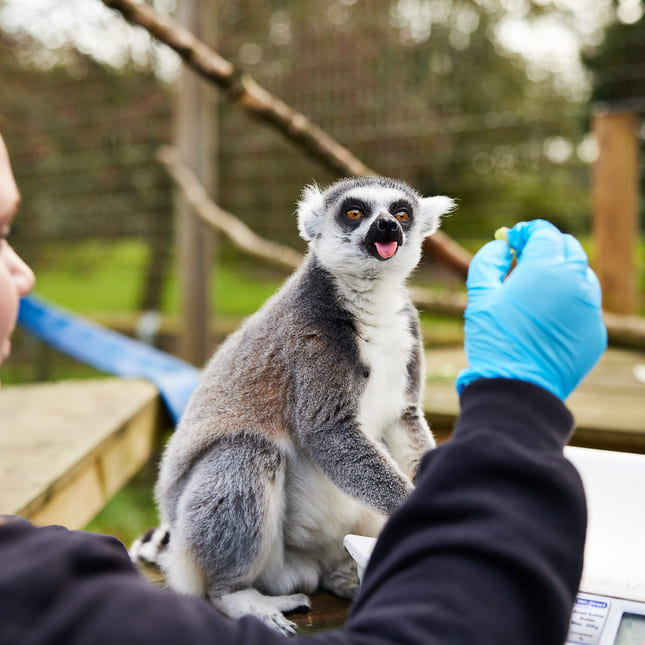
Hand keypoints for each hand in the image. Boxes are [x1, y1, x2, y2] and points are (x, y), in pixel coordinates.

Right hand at [456, 220, 606, 399]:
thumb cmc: (495, 340)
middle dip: (546, 248)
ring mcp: (590, 309)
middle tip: (522, 260)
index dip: (525, 232)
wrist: (517, 390)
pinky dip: (567, 302)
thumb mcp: (480, 295)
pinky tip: (544, 318)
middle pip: (567, 249)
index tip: (511, 240)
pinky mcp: (595, 333)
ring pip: (580, 276)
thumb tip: (501, 247)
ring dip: (560, 273)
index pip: (543, 233)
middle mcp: (577, 283)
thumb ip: (488, 261)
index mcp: (547, 268)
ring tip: (533, 290)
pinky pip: (584, 306)